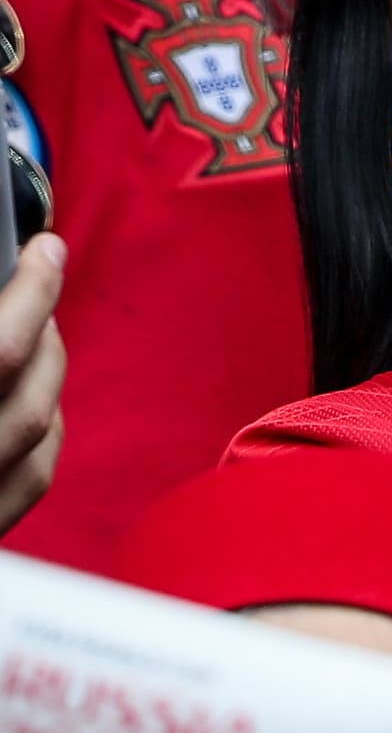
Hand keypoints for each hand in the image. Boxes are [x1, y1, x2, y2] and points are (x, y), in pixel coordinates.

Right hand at [0, 236, 64, 536]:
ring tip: (31, 338)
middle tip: (36, 293)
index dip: (33, 290)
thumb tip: (9, 292)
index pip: (2, 346)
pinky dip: (41, 431)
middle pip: (30, 392)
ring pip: (39, 435)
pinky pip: (30, 481)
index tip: (46, 251)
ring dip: (45, 376)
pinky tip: (29, 403)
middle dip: (41, 332)